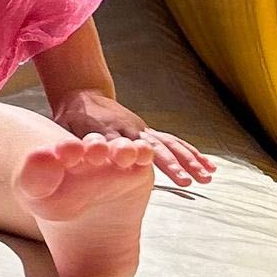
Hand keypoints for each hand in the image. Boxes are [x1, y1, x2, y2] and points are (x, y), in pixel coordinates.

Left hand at [50, 89, 213, 189]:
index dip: (141, 159)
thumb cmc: (72, 118)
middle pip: (155, 146)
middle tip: (186, 181)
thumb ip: (74, 142)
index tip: (155, 176)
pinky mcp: (149, 132)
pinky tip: (209, 167)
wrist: (83, 95)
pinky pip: (174, 143)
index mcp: (111, 129)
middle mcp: (132, 129)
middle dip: (171, 164)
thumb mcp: (67, 128)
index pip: (127, 147)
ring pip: (170, 144)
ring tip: (206, 178)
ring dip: (189, 160)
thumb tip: (75, 153)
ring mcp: (143, 130)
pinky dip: (192, 154)